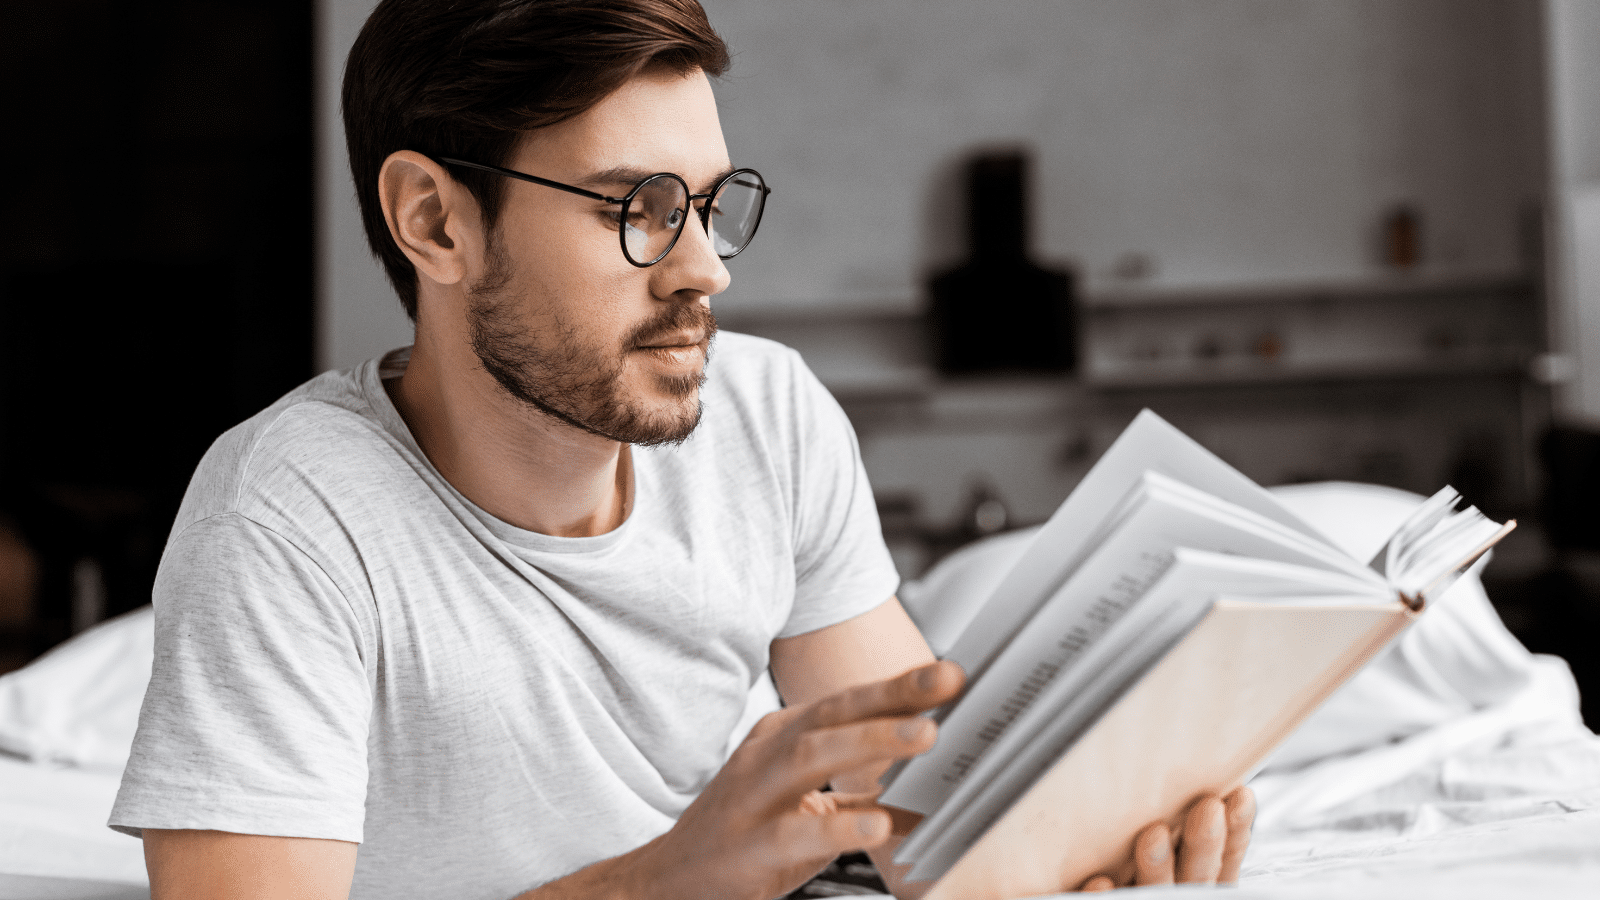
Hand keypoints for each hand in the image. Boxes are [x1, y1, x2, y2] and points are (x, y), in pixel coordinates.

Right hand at [630, 660, 964, 899]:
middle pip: (834, 713)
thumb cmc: (744, 835)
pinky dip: (840, 827)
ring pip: (813, 756)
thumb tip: (924, 805)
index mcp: (784, 736)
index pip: (847, 702)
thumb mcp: (805, 807)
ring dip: (872, 741)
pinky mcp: (749, 846)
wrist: (670, 880)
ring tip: (924, 735)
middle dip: (892, 696)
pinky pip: (796, 832)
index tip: (950, 673)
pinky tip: (878, 824)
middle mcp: (768, 753)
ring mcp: (754, 795)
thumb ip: (860, 799)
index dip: (899, 686)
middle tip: (945, 684)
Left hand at [1080, 787, 1254, 891]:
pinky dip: (1105, 897)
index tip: (1240, 795)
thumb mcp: (1167, 838)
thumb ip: (1178, 816)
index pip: (1223, 860)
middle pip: (1196, 876)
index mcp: (1194, 880)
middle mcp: (1175, 894)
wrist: (1094, 897)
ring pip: (1155, 892)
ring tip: (1154, 835)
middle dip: (1204, 844)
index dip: (1235, 832)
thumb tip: (1197, 758)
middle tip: (1208, 807)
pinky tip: (1101, 881)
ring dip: (1157, 867)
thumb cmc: (1125, 859)